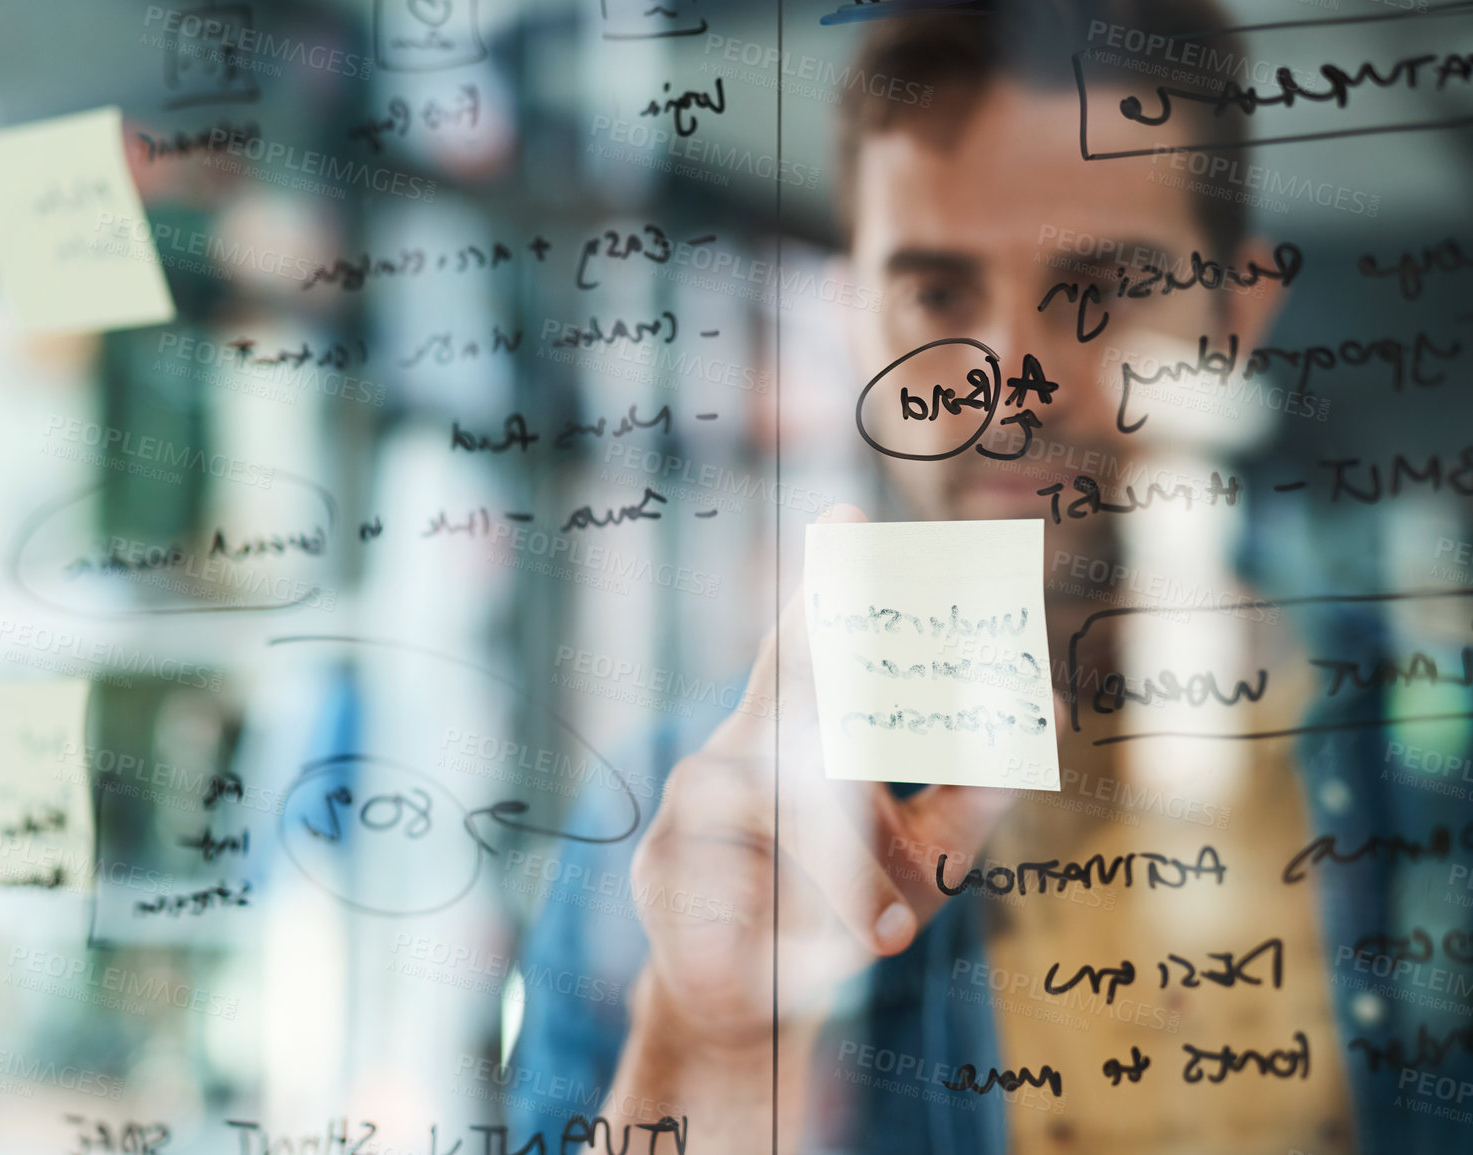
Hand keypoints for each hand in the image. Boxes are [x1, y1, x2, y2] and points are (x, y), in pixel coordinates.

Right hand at [629, 504, 1015, 1049]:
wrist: (747, 1003)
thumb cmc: (839, 909)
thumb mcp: (924, 855)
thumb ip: (978, 789)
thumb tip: (1044, 715)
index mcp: (801, 730)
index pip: (815, 642)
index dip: (828, 577)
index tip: (848, 510)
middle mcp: (741, 744)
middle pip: (793, 694)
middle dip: (837, 678)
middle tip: (880, 669)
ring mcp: (691, 799)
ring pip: (777, 805)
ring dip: (837, 876)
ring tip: (879, 939)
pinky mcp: (659, 866)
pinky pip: (730, 882)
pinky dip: (787, 928)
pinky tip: (813, 962)